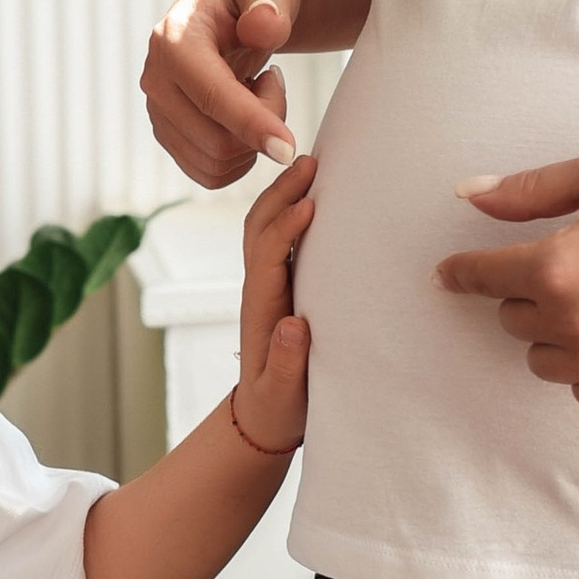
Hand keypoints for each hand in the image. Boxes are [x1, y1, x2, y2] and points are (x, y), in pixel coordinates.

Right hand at [144, 0, 305, 187]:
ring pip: (214, 163)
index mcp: (174, 40)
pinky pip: (210, 172)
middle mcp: (156, 79)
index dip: (251, 124)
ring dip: (252, 141)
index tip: (289, 149)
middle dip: (262, 126)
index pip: (211, 95)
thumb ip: (270, 2)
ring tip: (258, 92)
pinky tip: (246, 116)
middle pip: (215, 141)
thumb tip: (264, 28)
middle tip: (275, 83)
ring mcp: (158, 109)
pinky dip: (240, 156)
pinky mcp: (169, 132)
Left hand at [230, 155, 314, 453]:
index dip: (285, 228)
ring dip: (285, 193)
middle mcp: (260, 289)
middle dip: (281, 192)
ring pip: (267, 226)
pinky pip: (283, 239)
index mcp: (260, 310)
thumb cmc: (278, 407)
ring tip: (314, 163)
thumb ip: (285, 363)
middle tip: (312, 160)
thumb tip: (292, 326)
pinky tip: (318, 192)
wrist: (263, 418)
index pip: (267, 256)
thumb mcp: (283, 394)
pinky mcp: (283, 286)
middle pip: (260, 227)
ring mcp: (269, 284)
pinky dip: (294, 209)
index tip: (310, 204)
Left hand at [435, 149, 578, 407]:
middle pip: (512, 319)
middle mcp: (576, 319)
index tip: (451, 273)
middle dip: (526, 293)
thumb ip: (529, 191)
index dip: (463, 272)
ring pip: (542, 360)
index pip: (481, 279)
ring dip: (551, 334)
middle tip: (566, 265)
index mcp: (557, 265)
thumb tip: (468, 195)